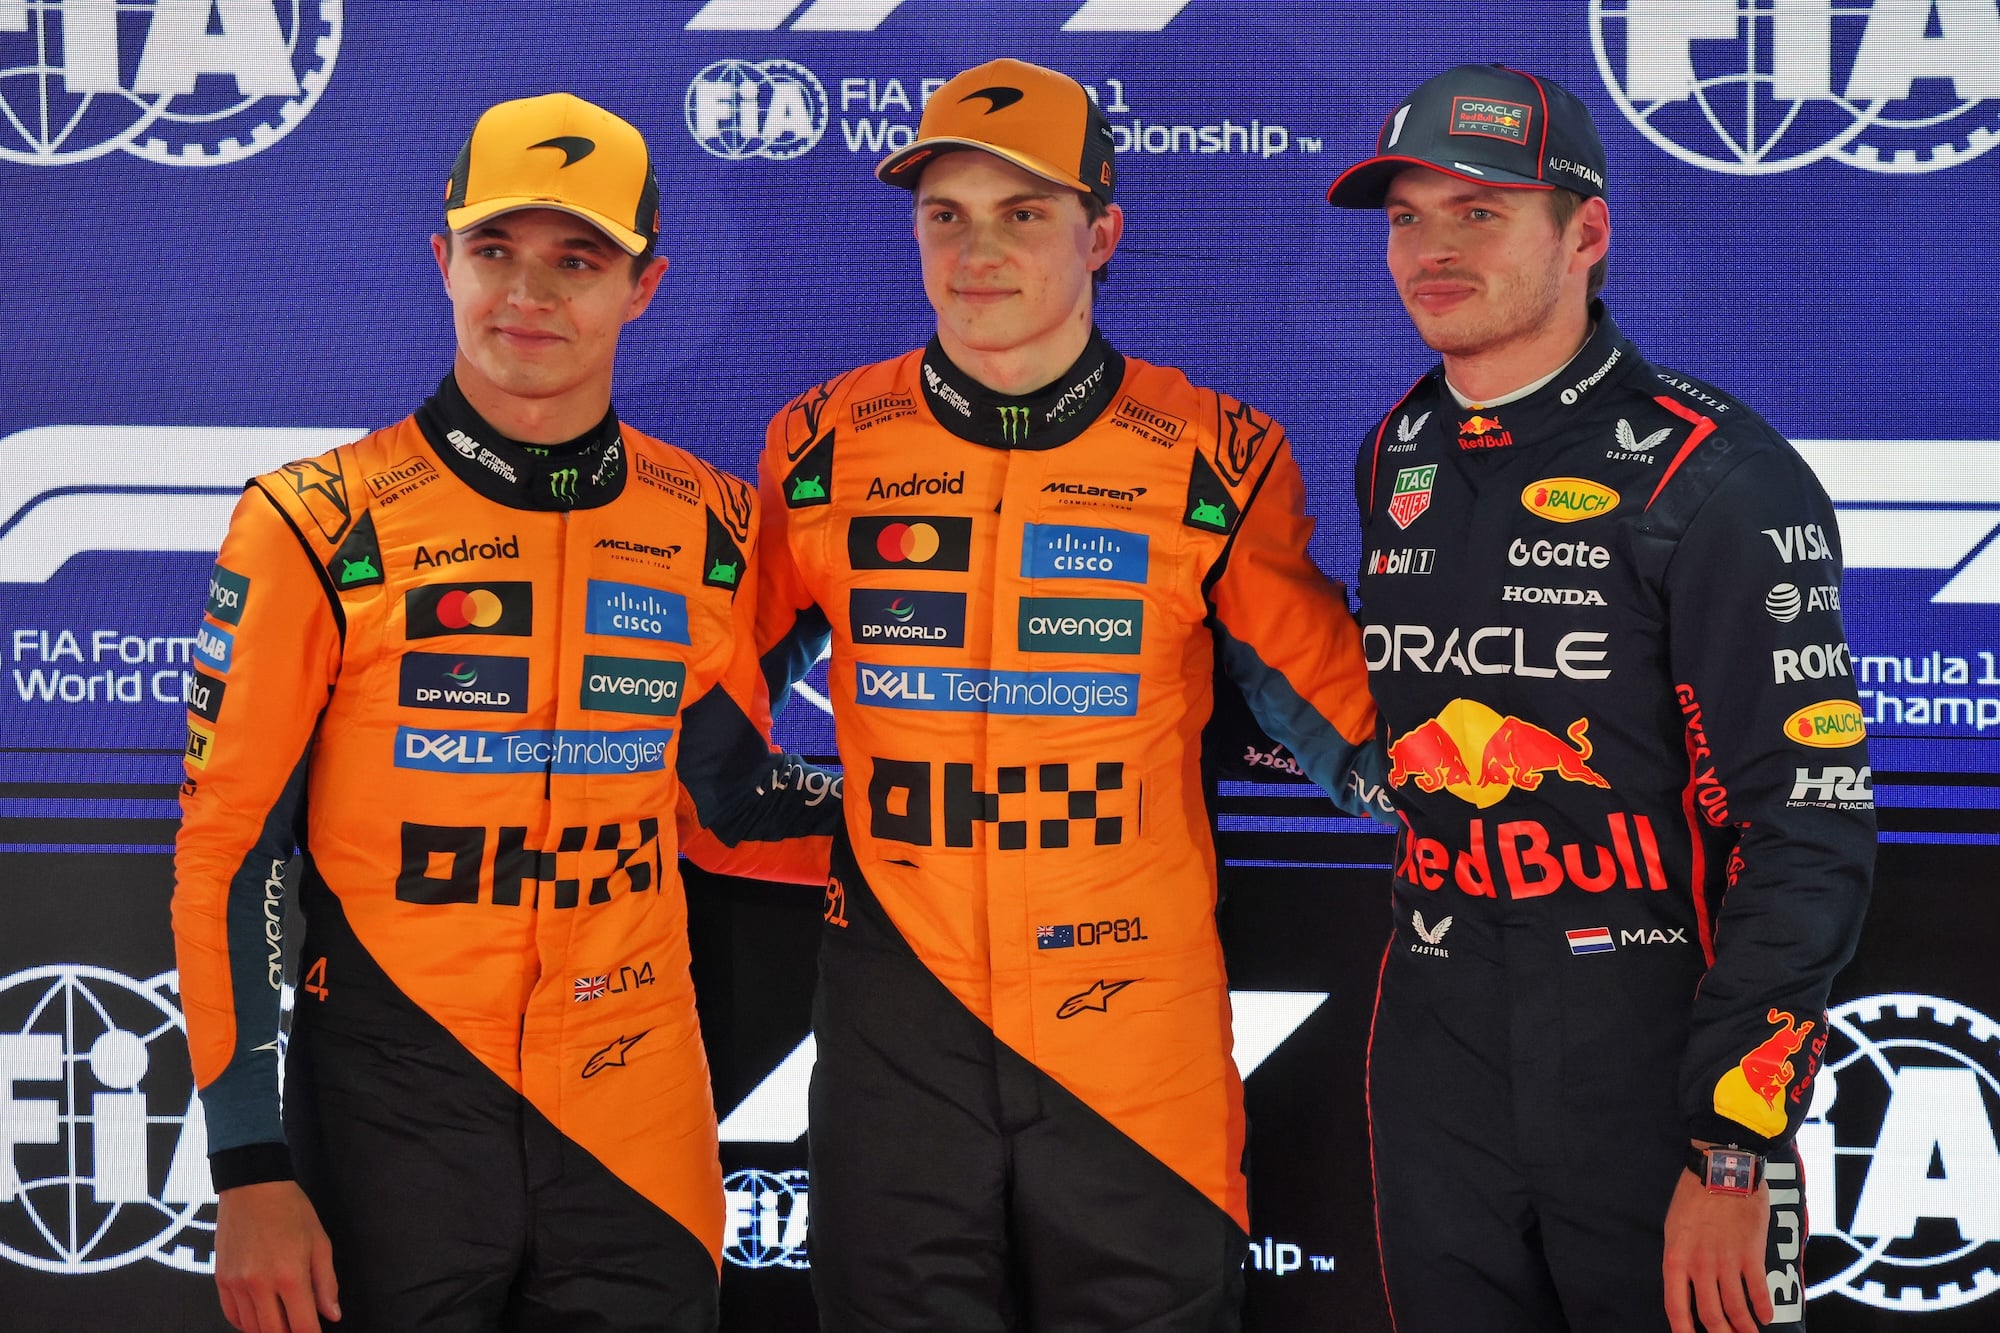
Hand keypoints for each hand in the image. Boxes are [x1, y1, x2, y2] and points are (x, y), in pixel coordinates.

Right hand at [215, 1181, 340, 1331]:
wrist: (252, 1187)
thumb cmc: (292, 1211)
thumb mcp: (320, 1242)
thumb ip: (326, 1283)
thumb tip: (332, 1315)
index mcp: (290, 1275)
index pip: (302, 1326)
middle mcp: (260, 1284)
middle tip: (299, 1329)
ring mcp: (237, 1284)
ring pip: (251, 1328)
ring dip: (268, 1331)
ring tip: (282, 1324)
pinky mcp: (220, 1280)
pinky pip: (232, 1316)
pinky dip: (246, 1323)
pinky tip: (260, 1317)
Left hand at [1663, 1158, 1772, 1332]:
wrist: (1722, 1169)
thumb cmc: (1694, 1195)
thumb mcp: (1675, 1227)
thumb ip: (1682, 1257)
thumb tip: (1688, 1283)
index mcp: (1676, 1257)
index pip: (1676, 1306)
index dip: (1683, 1330)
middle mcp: (1700, 1265)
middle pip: (1711, 1315)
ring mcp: (1726, 1261)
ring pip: (1736, 1308)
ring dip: (1744, 1327)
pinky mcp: (1751, 1254)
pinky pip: (1758, 1290)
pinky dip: (1762, 1308)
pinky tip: (1764, 1317)